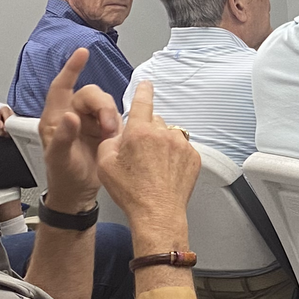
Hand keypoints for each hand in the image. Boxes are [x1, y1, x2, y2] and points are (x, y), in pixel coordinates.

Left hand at [39, 49, 117, 213]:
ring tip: (112, 137)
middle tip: (109, 128)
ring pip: (105, 105)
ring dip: (112, 117)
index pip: (61, 87)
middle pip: (91, 95)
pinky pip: (116, 117)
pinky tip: (117, 138)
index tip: (82, 53)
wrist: (79, 195)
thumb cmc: (63, 178)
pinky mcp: (104, 130)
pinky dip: (119, 124)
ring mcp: (89, 122)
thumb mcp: (60, 160)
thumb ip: (64, 138)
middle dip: (102, 107)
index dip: (71, 69)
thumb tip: (70, 117)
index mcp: (55, 119)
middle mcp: (72, 115)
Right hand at [95, 81, 198, 237]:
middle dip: (147, 131)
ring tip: (154, 166)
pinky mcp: (193, 157)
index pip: (143, 101)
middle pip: (154, 121)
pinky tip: (166, 172)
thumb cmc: (131, 192)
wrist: (157, 213)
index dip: (143, 91)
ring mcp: (181, 145)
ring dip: (162, 144)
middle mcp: (163, 134)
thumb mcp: (105, 164)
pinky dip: (174, 156)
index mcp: (140, 132)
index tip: (146, 84)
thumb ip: (109, 140)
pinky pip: (182, 148)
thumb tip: (118, 133)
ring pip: (169, 135)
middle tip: (140, 153)